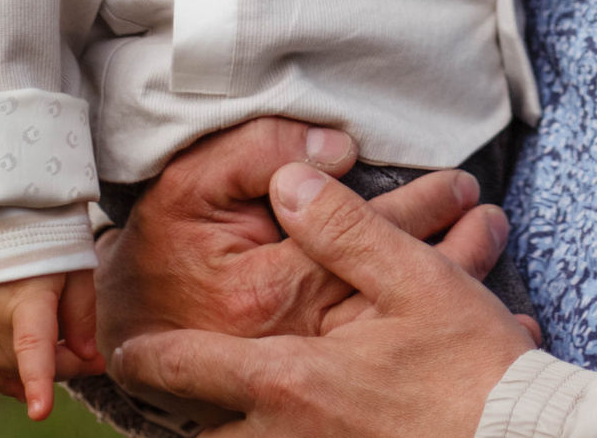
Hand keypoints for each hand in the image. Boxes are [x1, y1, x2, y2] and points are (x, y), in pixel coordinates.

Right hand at [0, 269, 102, 419]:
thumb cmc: (45, 241)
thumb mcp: (76, 267)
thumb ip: (82, 314)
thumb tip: (86, 358)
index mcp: (26, 298)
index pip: (32, 346)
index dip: (38, 379)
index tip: (41, 412)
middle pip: (30, 364)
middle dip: (68, 366)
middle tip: (92, 358)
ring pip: (12, 370)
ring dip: (43, 370)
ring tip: (67, 353)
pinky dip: (8, 381)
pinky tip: (27, 389)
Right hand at [93, 116, 502, 351]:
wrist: (120, 329)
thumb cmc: (156, 253)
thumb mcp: (192, 187)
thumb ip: (257, 155)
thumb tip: (336, 151)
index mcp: (270, 290)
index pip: (367, 236)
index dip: (423, 206)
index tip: (461, 186)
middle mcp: (296, 342)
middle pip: (395, 291)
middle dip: (456, 253)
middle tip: (494, 219)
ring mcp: (306, 378)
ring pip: (400, 335)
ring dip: (457, 296)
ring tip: (492, 256)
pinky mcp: (310, 396)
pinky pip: (386, 374)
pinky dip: (435, 347)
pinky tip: (475, 326)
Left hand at [113, 163, 535, 437]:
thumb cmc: (472, 367)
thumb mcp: (415, 279)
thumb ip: (344, 228)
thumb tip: (290, 183)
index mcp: (286, 380)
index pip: (183, 367)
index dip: (146, 352)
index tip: (124, 343)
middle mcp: (282, 435)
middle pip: (199, 428)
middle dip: (181, 403)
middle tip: (163, 375)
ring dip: (232, 425)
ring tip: (224, 407)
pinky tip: (304, 425)